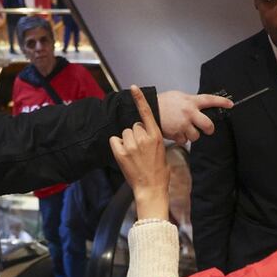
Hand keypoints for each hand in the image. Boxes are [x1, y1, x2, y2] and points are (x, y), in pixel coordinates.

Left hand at [109, 86, 170, 219]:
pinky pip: (115, 140)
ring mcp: (131, 145)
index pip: (146, 113)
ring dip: (127, 141)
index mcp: (156, 136)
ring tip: (134, 154)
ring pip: (124, 133)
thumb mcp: (162, 152)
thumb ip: (153, 139)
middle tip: (140, 149)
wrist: (151, 188)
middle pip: (134, 126)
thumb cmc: (159, 172)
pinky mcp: (121, 153)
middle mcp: (143, 138)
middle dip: (135, 134)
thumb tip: (145, 133)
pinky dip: (118, 146)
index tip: (134, 87)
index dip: (139, 99)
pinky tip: (125, 155)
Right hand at [156, 90, 232, 144]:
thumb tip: (199, 106)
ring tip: (184, 130)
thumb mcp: (178, 96)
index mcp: (191, 102)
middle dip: (209, 129)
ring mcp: (183, 124)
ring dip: (191, 135)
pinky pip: (184, 140)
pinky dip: (181, 138)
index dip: (222, 102)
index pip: (210, 100)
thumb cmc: (162, 102)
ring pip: (196, 136)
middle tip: (207, 130)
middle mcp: (189, 113)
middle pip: (208, 125)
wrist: (148, 109)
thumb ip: (190, 102)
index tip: (230, 104)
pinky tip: (175, 132)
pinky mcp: (177, 134)